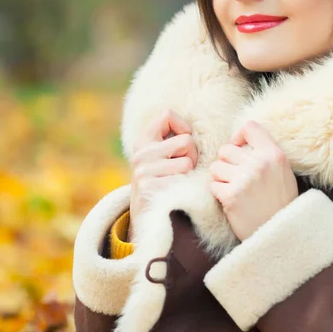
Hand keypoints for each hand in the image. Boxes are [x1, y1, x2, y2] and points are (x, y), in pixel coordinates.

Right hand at [129, 110, 197, 240]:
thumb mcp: (162, 154)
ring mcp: (143, 172)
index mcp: (143, 141)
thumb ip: (171, 136)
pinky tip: (176, 192)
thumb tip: (191, 124)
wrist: (147, 217)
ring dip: (190, 173)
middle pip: (186, 140)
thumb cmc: (164, 180)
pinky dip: (187, 186)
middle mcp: (140, 154)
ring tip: (179, 180)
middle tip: (183, 168)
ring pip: (188, 161)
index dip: (183, 126)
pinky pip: (184, 179)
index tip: (182, 143)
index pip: (167, 115)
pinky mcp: (151, 189)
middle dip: (192, 155)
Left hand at [209, 121, 297, 240]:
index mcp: (274, 154)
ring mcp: (244, 179)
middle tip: (237, 178)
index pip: (249, 127)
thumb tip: (240, 141)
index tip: (238, 148)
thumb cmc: (280, 202)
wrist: (281, 233)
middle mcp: (259, 163)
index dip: (238, 136)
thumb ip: (265, 154)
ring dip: (221, 178)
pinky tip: (231, 201)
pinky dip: (219, 193)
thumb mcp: (283, 171)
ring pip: (216, 167)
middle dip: (227, 163)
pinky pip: (213, 185)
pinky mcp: (231, 195)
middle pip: (226, 150)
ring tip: (235, 190)